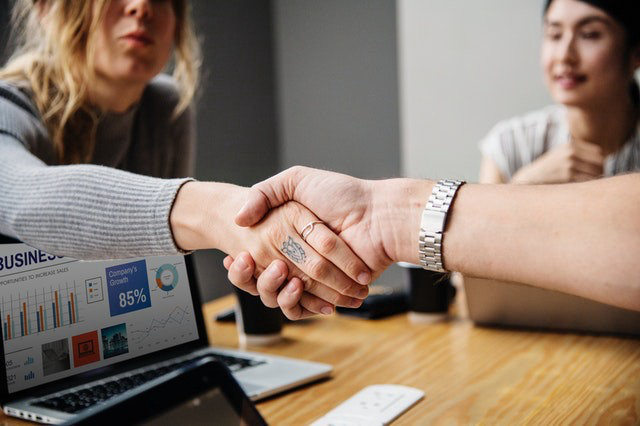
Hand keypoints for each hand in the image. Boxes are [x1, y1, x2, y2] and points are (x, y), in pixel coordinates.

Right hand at [229, 167, 431, 318]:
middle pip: (262, 277)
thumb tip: (238, 217)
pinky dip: (294, 303)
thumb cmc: (342, 194)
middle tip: (245, 261)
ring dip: (270, 287)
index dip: (241, 261)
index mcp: (287, 235)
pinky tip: (292, 287)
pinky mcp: (327, 294)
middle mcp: (297, 257)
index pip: (255, 254)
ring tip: (276, 270)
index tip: (234, 256)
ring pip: (278, 295)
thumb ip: (264, 192)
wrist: (379, 216)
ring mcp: (312, 277)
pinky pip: (302, 307)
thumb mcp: (296, 180)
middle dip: (251, 274)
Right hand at [510, 140, 603, 183]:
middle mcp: (571, 152)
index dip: (600, 162)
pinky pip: (588, 181)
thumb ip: (578, 154)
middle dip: (600, 171)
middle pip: (599, 162)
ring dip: (596, 180)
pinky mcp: (567, 176)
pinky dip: (589, 186)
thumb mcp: (561, 154)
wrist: (530, 178)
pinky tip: (582, 189)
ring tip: (588, 185)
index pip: (598, 152)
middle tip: (595, 179)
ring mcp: (569, 164)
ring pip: (596, 172)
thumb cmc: (548, 169)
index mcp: (571, 145)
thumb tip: (602, 161)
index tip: (596, 170)